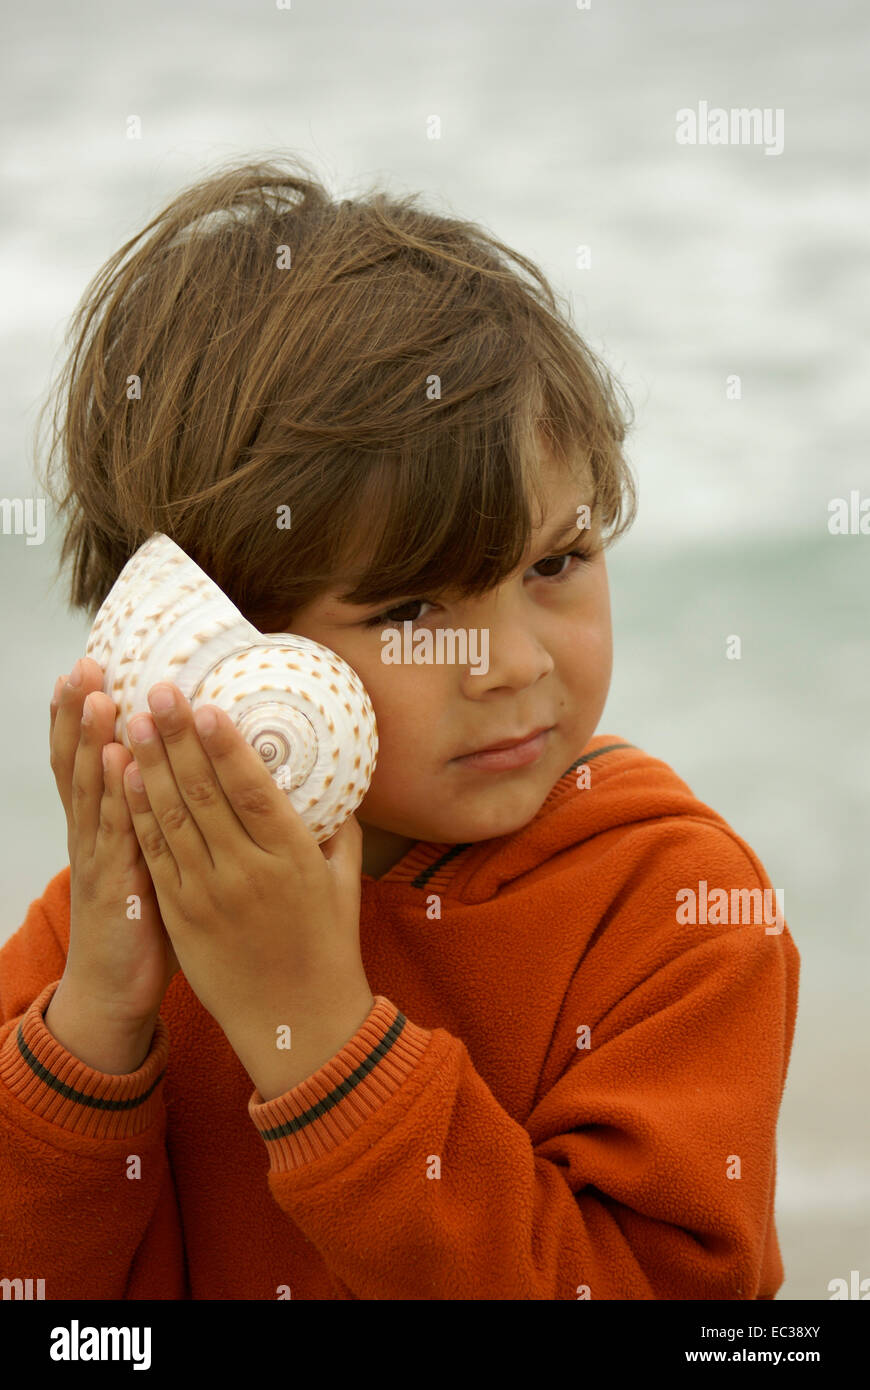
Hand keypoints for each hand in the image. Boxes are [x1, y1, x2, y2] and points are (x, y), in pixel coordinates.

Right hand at [49, 658, 179, 1026]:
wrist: (114, 991)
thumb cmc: (145, 924)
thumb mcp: (152, 864)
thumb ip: (172, 824)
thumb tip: (211, 786)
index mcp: (107, 823)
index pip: (92, 756)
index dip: (90, 715)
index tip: (95, 666)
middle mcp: (95, 832)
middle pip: (81, 760)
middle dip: (83, 711)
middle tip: (86, 663)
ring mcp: (101, 858)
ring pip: (92, 789)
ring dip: (93, 739)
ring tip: (100, 693)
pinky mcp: (116, 886)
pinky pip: (114, 834)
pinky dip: (113, 795)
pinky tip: (116, 761)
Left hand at [120, 683, 370, 1079]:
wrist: (299, 1023)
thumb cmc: (328, 949)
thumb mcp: (345, 883)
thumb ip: (338, 830)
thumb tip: (330, 784)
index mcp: (292, 859)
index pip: (251, 790)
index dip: (224, 745)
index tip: (206, 705)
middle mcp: (247, 873)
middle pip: (203, 793)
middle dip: (177, 738)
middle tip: (158, 692)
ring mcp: (209, 896)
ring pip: (171, 819)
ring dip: (149, 766)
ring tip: (134, 722)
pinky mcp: (182, 917)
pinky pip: (156, 857)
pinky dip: (138, 815)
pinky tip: (126, 780)